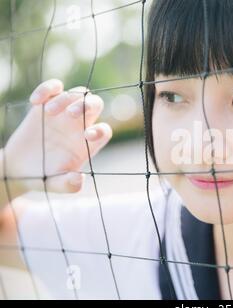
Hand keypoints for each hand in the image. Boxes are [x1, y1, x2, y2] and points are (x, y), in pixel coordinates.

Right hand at [2, 79, 112, 194]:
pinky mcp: (46, 105)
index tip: (86, 136)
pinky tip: (36, 101)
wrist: (18, 168)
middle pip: (95, 104)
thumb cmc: (42, 177)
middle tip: (71, 114)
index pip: (104, 131)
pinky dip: (47, 88)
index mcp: (87, 143)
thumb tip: (79, 180)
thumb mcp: (55, 185)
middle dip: (87, 105)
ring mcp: (64, 113)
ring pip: (77, 94)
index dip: (100, 131)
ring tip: (50, 112)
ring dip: (66, 99)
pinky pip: (54, 88)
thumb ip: (68, 185)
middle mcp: (80, 126)